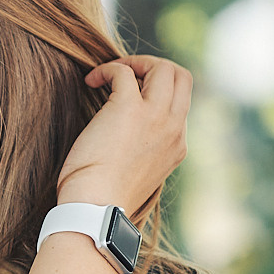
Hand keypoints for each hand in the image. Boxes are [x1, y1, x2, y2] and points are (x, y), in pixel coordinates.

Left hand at [56, 55, 192, 212]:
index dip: (157, 93)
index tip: (131, 95)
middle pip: (182, 76)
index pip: (180, 104)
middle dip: (154, 67)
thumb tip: (119, 141)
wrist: (97, 211)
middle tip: (125, 75)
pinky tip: (91, 82)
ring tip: (108, 75)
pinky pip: (124, 72)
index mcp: (177, 146)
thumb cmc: (103, 200)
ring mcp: (156, 117)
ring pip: (163, 67)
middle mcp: (174, 128)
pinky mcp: (129, 108)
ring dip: (135, 63)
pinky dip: (108, 69)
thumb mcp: (135, 176)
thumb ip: (140, 154)